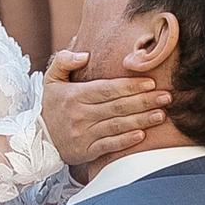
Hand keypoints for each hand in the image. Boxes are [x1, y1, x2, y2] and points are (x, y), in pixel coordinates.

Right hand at [41, 46, 168, 177]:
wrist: (38, 139)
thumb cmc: (51, 106)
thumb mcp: (51, 79)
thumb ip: (64, 60)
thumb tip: (85, 54)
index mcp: (75, 95)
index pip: (107, 89)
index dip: (130, 86)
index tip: (151, 82)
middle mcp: (80, 115)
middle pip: (117, 107)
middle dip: (144, 101)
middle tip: (166, 96)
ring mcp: (84, 134)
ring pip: (117, 126)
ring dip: (141, 120)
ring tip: (161, 115)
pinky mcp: (87, 151)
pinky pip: (109, 145)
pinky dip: (126, 141)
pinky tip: (142, 135)